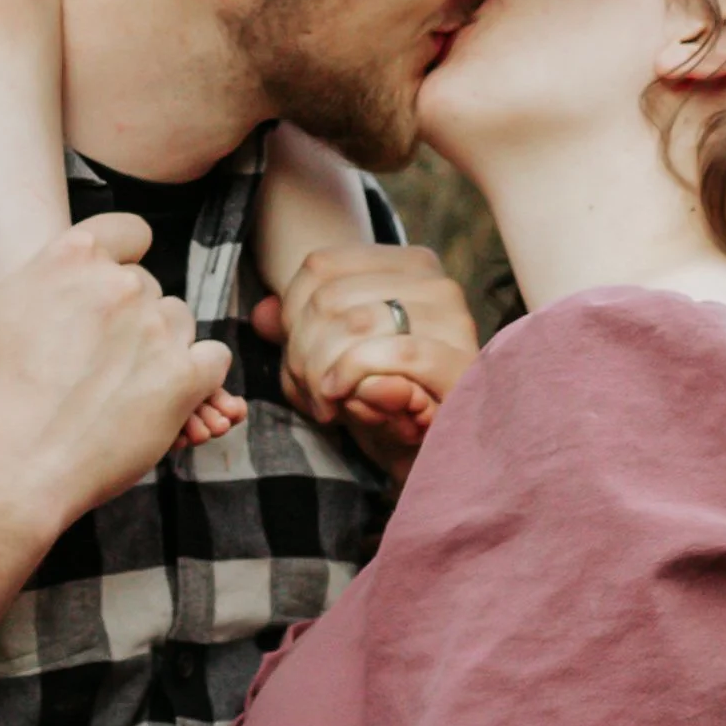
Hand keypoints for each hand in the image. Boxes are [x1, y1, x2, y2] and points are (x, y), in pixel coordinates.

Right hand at [0, 214, 233, 540]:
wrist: (7, 470)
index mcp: (73, 256)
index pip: (128, 233)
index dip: (121, 257)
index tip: (108, 288)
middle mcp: (121, 284)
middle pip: (147, 285)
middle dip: (129, 314)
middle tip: (99, 356)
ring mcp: (156, 330)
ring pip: (178, 321)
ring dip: (161, 344)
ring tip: (125, 383)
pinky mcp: (183, 378)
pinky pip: (214, 359)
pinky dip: (200, 374)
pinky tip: (175, 390)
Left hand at [252, 244, 479, 480]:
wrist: (436, 459)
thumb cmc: (383, 406)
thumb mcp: (334, 362)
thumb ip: (299, 332)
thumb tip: (261, 314)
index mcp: (406, 266)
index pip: (319, 266)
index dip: (291, 316)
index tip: (296, 359)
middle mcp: (436, 283)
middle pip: (330, 297)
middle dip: (303, 353)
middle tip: (310, 393)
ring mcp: (456, 321)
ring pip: (356, 322)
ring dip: (324, 372)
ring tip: (326, 403)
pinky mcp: (464, 363)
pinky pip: (397, 353)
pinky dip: (358, 376)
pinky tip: (346, 402)